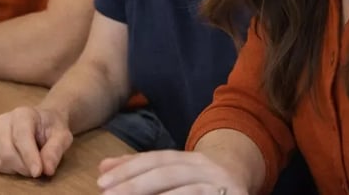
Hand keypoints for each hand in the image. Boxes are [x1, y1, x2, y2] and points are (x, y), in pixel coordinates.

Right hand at [0, 106, 72, 177]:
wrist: (40, 120)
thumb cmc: (50, 128)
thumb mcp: (62, 135)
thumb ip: (55, 150)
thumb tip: (47, 169)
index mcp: (22, 113)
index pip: (21, 137)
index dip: (29, 157)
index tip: (38, 172)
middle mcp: (2, 120)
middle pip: (7, 152)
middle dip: (23, 167)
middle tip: (36, 170)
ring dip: (14, 169)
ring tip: (26, 163)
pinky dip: (3, 168)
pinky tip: (14, 162)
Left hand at [97, 150, 249, 194]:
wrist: (247, 179)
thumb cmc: (203, 181)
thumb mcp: (176, 170)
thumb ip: (141, 169)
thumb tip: (103, 168)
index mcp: (190, 158)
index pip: (156, 160)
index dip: (129, 169)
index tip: (102, 182)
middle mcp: (206, 168)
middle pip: (167, 173)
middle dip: (135, 184)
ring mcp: (221, 186)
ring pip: (187, 192)